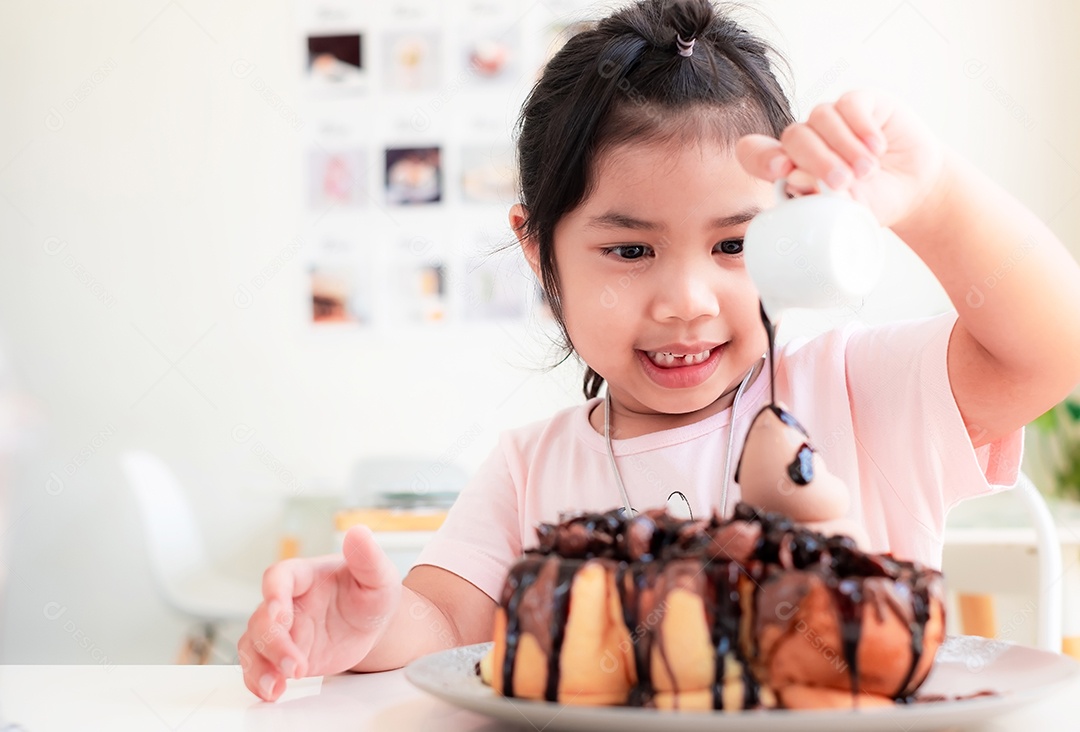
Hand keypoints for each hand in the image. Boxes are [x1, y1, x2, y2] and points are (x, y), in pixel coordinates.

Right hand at [239, 525, 401, 700]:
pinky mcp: (282, 654)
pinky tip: (272, 692)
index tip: (280, 613)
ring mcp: (282, 630)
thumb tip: (358, 532)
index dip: (273, 593)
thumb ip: (367, 557)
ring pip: (252, 644)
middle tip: (296, 664)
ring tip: (275, 686)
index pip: (278, 577)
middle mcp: (287, 602)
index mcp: (305, 576)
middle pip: (262, 618)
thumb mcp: (378, 576)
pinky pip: (258, 666)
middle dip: (274, 643)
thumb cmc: (371, 593)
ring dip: (259, 666)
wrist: (373, 624)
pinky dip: (259, 680)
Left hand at [736, 90, 944, 228]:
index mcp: (791, 167)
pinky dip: (862, 127)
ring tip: (867, 172)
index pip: (755, 153)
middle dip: (816, 161)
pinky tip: (876, 148)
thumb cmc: (873, 201)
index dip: (760, 157)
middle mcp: (807, 139)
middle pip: (793, 136)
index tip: (781, 172)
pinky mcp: (861, 102)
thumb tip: (798, 183)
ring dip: (844, 147)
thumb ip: (822, 201)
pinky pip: (849, 105)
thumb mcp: (847, 212)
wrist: (915, 189)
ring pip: (820, 117)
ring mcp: (832, 119)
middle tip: (841, 183)